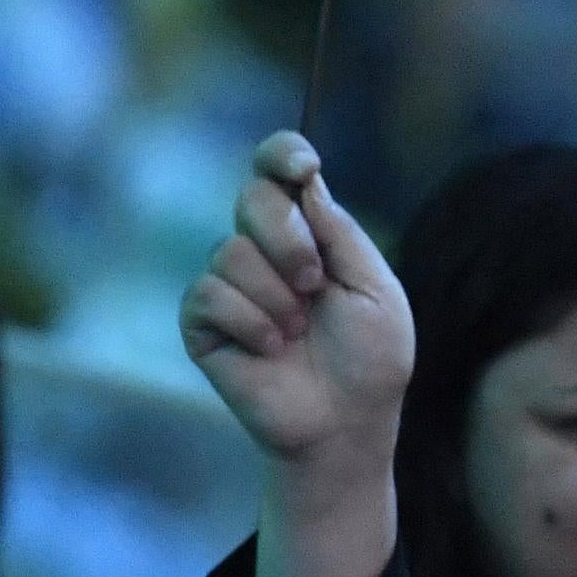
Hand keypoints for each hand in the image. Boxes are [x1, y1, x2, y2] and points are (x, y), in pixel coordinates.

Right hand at [180, 132, 413, 480]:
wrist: (347, 421)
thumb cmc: (371, 359)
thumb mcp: (374, 287)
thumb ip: (339, 231)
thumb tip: (305, 181)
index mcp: (310, 234)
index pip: (279, 173)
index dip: (282, 155)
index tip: (301, 165)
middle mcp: (264, 251)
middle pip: (252, 198)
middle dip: (288, 237)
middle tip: (314, 284)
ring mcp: (230, 284)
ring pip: (230, 251)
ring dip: (276, 297)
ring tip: (298, 333)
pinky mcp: (202, 322)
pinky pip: (209, 294)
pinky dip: (251, 323)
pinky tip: (271, 350)